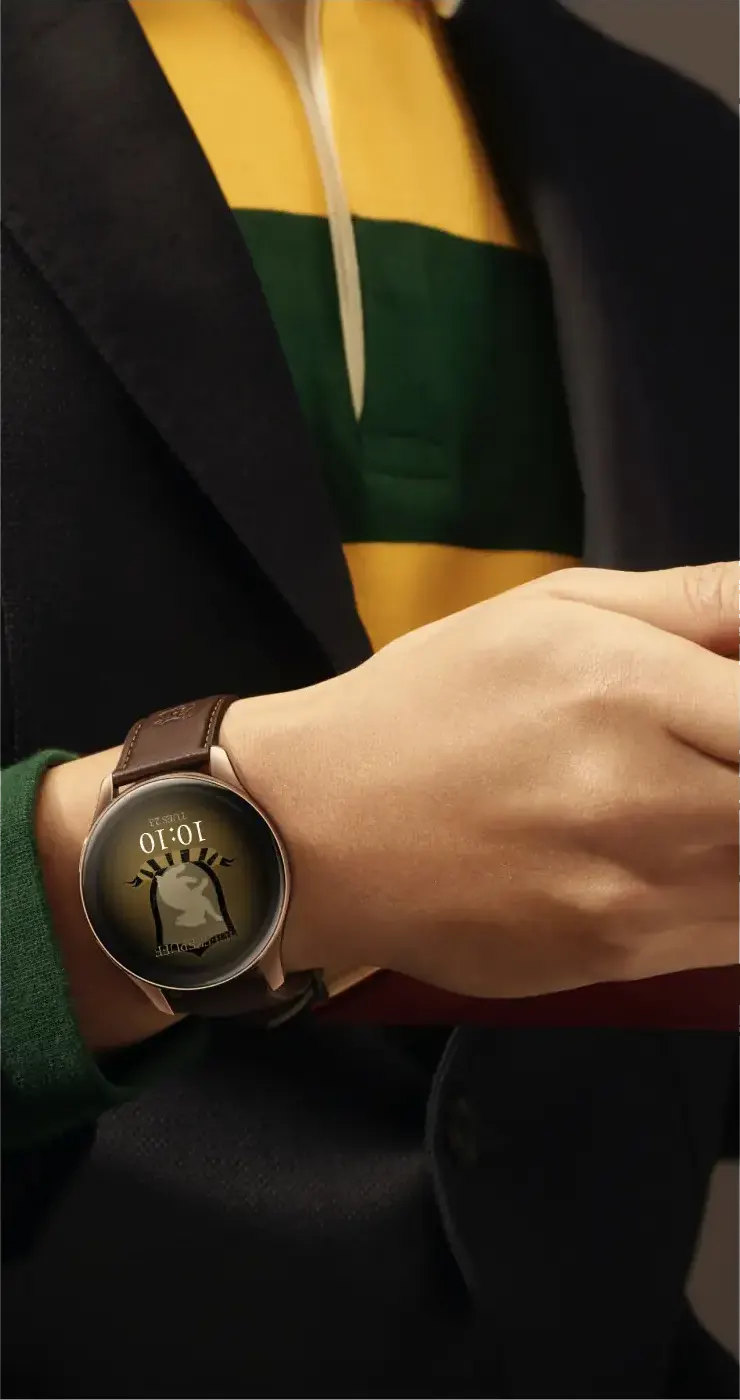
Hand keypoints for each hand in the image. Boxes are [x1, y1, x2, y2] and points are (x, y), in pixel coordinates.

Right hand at [221, 562, 739, 999]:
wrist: (317, 832)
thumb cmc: (428, 702)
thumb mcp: (548, 611)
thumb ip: (691, 602)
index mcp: (630, 689)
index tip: (738, 718)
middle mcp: (645, 797)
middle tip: (716, 757)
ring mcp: (634, 892)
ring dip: (738, 832)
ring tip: (691, 795)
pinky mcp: (617, 957)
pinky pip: (735, 935)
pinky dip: (732, 892)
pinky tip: (686, 852)